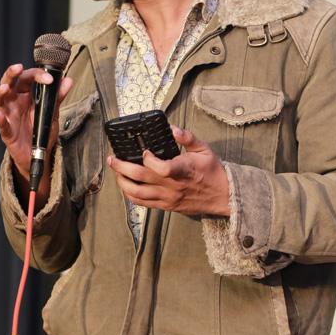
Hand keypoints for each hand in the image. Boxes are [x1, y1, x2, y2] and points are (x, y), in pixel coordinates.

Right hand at [0, 63, 71, 205]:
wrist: (39, 154)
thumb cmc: (41, 130)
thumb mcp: (52, 113)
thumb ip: (57, 97)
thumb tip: (67, 80)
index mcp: (25, 95)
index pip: (26, 78)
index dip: (37, 75)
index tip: (49, 78)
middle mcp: (14, 102)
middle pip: (8, 83)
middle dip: (11, 74)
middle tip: (18, 67)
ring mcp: (9, 116)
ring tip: (4, 88)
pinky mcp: (7, 133)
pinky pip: (2, 126)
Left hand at [108, 125, 229, 216]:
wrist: (222, 196)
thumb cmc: (212, 171)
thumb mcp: (204, 149)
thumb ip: (187, 137)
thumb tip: (172, 128)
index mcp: (182, 170)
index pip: (161, 168)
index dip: (148, 159)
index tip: (144, 152)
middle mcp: (172, 186)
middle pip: (140, 179)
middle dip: (122, 168)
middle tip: (113, 159)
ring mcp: (167, 198)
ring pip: (137, 193)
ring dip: (122, 183)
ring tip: (116, 173)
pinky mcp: (166, 206)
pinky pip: (143, 203)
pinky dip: (131, 195)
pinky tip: (126, 187)